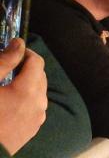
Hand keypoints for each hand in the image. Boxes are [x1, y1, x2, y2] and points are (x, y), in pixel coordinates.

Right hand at [0, 38, 46, 154]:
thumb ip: (4, 62)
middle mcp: (39, 103)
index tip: (12, 52)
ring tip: (7, 87)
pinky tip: (10, 103)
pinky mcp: (33, 129)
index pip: (37, 61)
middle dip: (26, 68)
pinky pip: (36, 107)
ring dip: (28, 84)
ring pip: (39, 92)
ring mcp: (38, 118)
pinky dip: (27, 99)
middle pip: (40, 76)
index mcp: (28, 91)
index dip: (25, 53)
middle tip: (7, 70)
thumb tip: (19, 43)